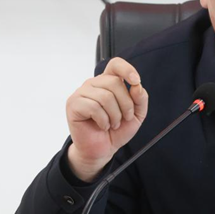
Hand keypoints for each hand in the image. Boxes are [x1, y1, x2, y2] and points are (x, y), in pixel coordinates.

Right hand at [65, 58, 148, 180]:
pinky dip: (103, 120)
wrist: (102, 149)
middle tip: (124, 118)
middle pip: (114, 82)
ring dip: (115, 115)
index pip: (115, 64)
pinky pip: (93, 107)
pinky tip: (102, 126)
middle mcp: (94, 84)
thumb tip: (137, 86)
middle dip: (126, 104)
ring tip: (113, 124)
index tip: (136, 81)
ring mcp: (82, 93)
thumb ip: (140, 99)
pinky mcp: (73, 104)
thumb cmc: (116, 129)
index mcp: (108, 82)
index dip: (127, 69)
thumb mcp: (136, 115)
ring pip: (105, 96)